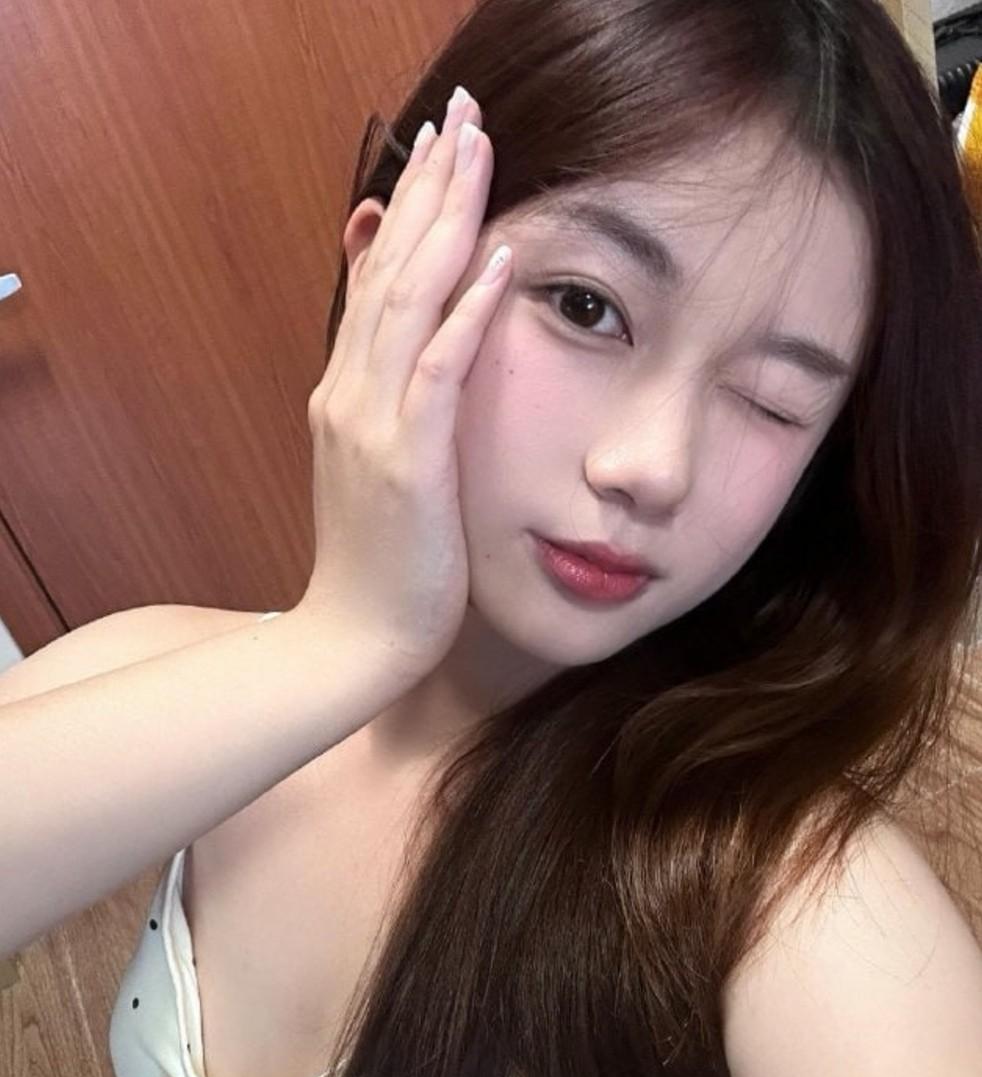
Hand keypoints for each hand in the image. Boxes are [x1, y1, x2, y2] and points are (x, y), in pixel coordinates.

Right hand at [299, 87, 511, 679]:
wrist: (354, 638)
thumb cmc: (381, 557)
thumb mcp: (376, 462)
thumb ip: (386, 392)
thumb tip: (405, 342)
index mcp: (346, 389)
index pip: (377, 273)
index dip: (409, 203)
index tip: (441, 144)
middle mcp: (349, 392)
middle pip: (390, 266)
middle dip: (428, 185)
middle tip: (461, 113)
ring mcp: (372, 426)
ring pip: (407, 301)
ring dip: (447, 222)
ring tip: (478, 151)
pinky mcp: (406, 466)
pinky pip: (437, 374)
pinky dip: (466, 315)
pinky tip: (502, 263)